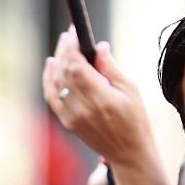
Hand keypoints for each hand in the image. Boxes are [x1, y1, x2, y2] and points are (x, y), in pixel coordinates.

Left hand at [43, 30, 159, 170]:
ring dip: (57, 61)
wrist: (128, 153)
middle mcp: (82, 108)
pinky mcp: (67, 122)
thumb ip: (111, 68)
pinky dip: (49, 79)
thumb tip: (99, 46)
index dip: (73, 46)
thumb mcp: (130, 90)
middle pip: (64, 72)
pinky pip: (52, 97)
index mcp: (101, 99)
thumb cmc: (135, 120)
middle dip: (65, 50)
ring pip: (56, 82)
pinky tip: (51, 65)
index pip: (77, 66)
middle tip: (69, 35)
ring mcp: (71, 117)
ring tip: (62, 45)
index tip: (75, 32)